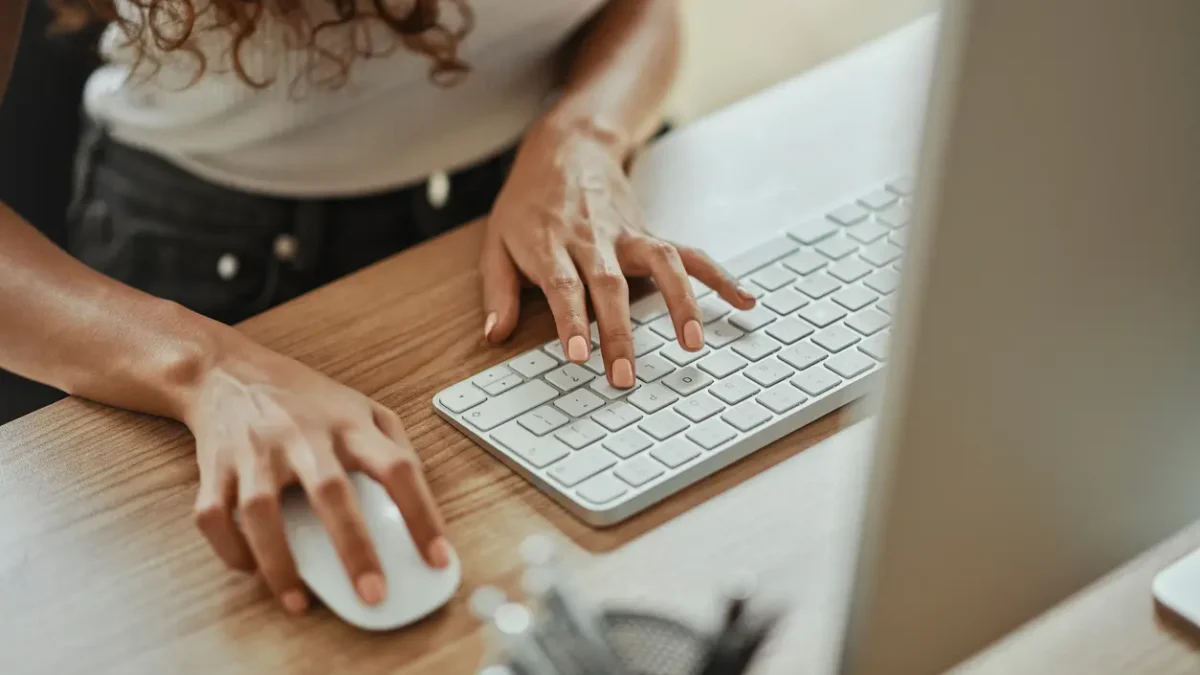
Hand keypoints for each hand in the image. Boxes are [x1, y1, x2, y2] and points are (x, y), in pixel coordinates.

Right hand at [183, 333, 448, 614]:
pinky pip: (215, 516)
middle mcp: (303, 436)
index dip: (422, 514)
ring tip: (299, 602)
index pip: (397, 468)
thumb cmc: (303, 398)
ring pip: (262, 512)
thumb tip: (420, 499)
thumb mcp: (361, 405)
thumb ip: (394, 444)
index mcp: (349, 424)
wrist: (227, 370)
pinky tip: (252, 568)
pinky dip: (230, 549)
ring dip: (280, 563)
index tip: (438, 558)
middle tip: (373, 595)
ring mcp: (255, 452)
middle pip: (332, 493)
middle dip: (354, 549)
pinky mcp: (216, 467)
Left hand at [480, 120, 755, 386]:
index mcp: (551, 243)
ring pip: (661, 265)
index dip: (573, 320)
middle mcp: (594, 239)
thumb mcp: (496, 241)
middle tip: (625, 376)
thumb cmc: (528, 203)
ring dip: (680, 303)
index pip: (565, 285)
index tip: (581, 355)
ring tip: (693, 343)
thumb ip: (498, 291)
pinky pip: (689, 255)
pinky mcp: (650, 234)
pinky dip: (719, 276)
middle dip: (620, 333)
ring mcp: (628, 235)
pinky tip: (744, 300)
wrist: (567, 148)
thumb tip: (495, 335)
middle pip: (611, 286)